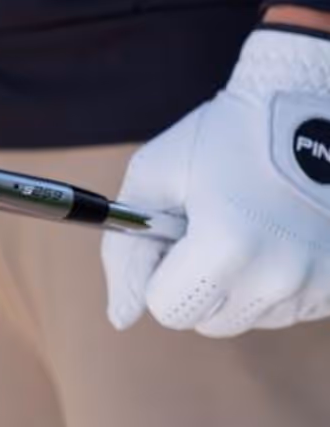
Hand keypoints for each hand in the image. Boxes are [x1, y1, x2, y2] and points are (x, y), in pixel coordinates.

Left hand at [102, 28, 329, 336]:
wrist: (306, 99)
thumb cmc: (222, 137)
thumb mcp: (153, 178)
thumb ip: (125, 254)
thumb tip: (121, 318)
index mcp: (226, 247)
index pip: (169, 310)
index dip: (161, 273)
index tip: (176, 238)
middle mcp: (279, 275)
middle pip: (210, 322)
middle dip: (198, 284)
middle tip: (213, 227)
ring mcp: (320, 282)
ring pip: (251, 318)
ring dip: (239, 285)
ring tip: (251, 224)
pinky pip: (290, 308)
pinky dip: (278, 283)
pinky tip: (282, 235)